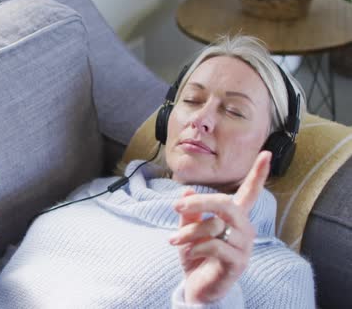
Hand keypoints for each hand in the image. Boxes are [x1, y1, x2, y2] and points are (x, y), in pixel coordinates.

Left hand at [168, 151, 271, 303]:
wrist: (196, 287)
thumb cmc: (196, 256)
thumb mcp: (188, 230)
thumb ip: (190, 212)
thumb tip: (185, 191)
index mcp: (235, 218)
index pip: (249, 193)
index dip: (258, 174)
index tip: (267, 154)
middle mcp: (244, 229)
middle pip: (226, 204)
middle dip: (200, 202)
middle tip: (176, 207)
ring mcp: (243, 247)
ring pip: (215, 225)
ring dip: (189, 232)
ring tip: (174, 240)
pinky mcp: (237, 262)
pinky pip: (215, 245)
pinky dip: (196, 246)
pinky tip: (189, 253)